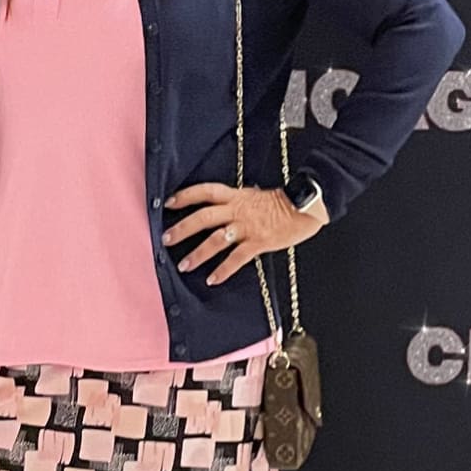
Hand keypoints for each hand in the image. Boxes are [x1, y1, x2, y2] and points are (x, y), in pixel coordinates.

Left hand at [161, 182, 325, 285]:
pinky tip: (212, 279)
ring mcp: (247, 226)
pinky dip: (223, 270)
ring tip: (183, 265)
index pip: (205, 191)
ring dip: (198, 253)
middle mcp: (238, 210)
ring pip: (216, 240)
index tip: (168, 202)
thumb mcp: (253, 195)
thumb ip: (235, 202)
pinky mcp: (259, 242)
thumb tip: (219, 208)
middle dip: (182, 228)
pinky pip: (237, 258)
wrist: (305, 207)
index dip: (186, 195)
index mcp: (236, 196)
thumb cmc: (280, 203)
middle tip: (165, 239)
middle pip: (204, 216)